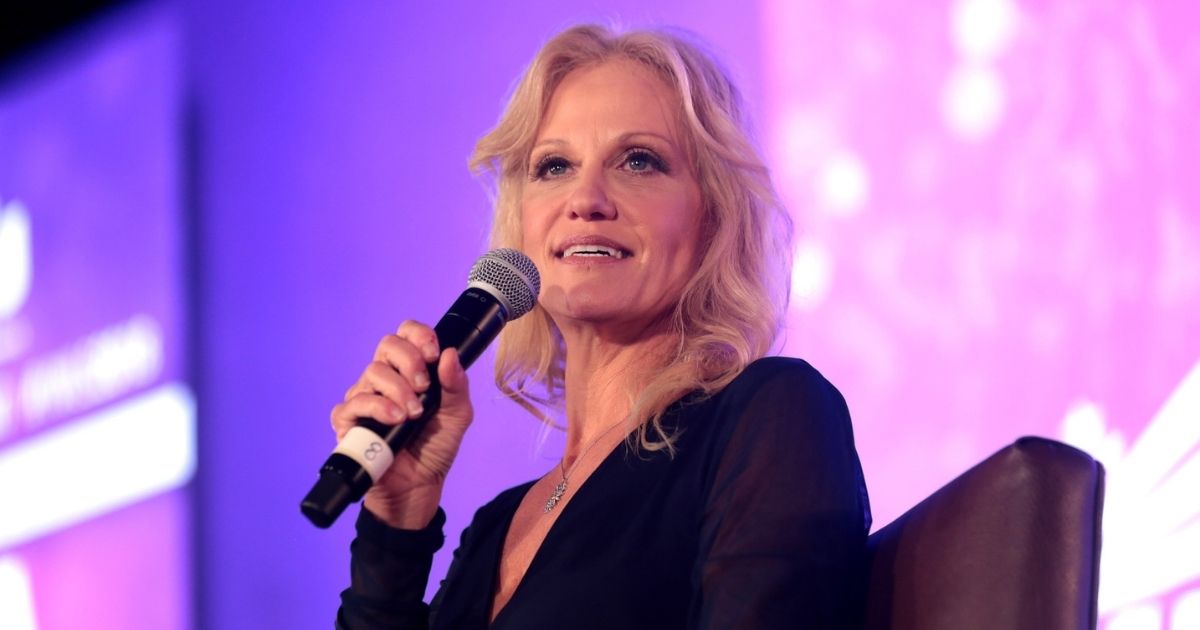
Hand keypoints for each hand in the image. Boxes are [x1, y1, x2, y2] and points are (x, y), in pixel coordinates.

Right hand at [330, 320, 473, 528]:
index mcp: (410, 370)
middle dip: (410, 361)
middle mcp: (385, 379)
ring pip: (372, 373)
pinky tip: (395, 420)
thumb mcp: (457, 415)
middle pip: (387, 345)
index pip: (406, 334)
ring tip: (413, 414)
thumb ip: (456, 385)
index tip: (434, 353)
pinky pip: (353, 403)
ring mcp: (365, 398)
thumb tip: (450, 355)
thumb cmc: (435, 447)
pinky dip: (377, 407)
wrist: (420, 486)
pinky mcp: (349, 422)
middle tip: (425, 387)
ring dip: (398, 390)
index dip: (418, 335)